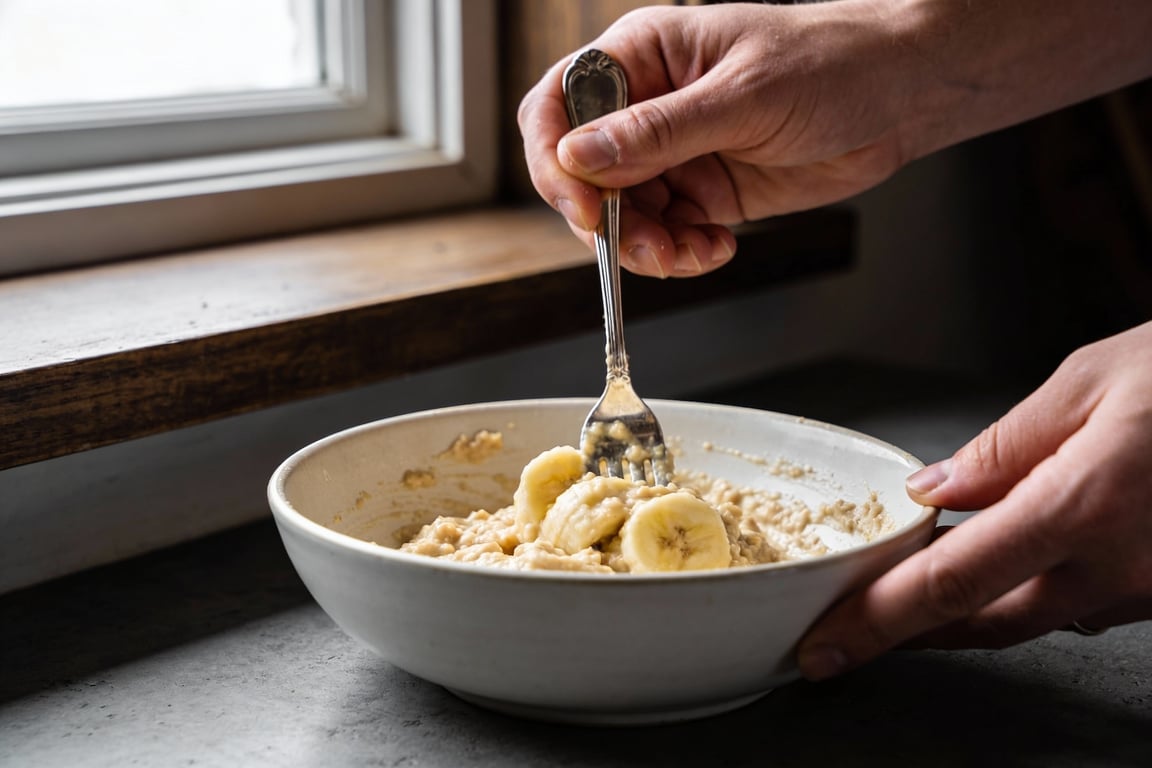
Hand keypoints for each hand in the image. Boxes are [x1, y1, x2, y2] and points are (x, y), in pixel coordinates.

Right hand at [517, 2, 910, 277]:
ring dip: (646, 248)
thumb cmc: (832, 63)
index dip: (557, 161)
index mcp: (642, 56)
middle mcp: (647, 106)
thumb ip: (659, 133)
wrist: (903, 96)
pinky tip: (716, 249)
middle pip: (583, 175)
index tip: (586, 206)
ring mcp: (674, 153)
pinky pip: (666, 235)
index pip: (560, 106)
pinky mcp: (702, 193)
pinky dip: (681, 254)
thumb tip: (578, 158)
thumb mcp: (744, 97)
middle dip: (608, 221)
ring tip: (691, 256)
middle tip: (649, 250)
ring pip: (622, 215)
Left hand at [798, 321, 1151, 679]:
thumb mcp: (1093, 382)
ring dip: (959, 613)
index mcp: (1080, 507)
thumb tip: (931, 493)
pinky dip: (1021, 591)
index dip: (876, 623)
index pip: (948, 584)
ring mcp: (1146, 588)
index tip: (824, 646)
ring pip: (1027, 618)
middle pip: (979, 622)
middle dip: (905, 633)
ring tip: (902, 597)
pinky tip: (996, 566)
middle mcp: (1114, 567)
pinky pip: (1077, 601)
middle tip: (844, 632)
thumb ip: (1003, 447)